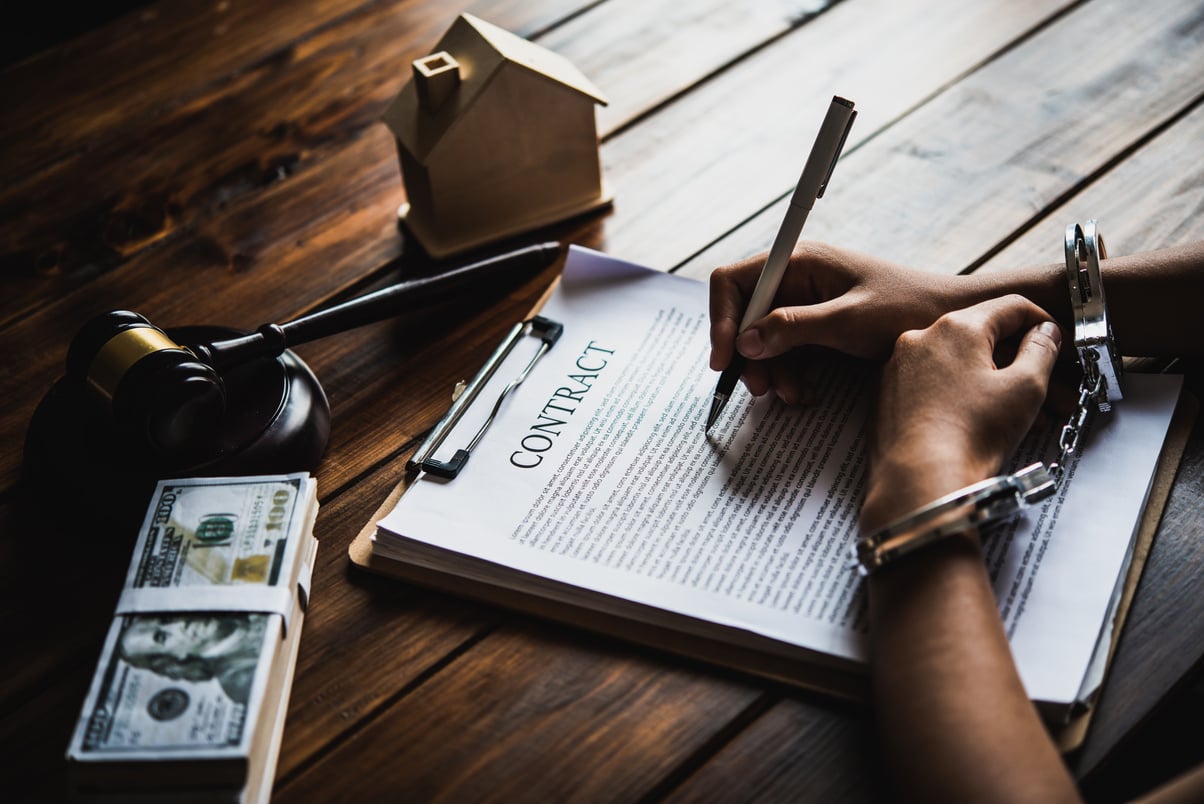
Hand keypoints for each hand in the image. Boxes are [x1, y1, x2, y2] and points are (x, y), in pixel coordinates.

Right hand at [709, 242, 959, 401]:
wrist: (952, 320)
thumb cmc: (909, 309)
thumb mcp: (849, 321)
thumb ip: (794, 328)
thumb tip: (745, 341)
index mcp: (799, 262)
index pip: (734, 282)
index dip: (721, 320)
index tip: (725, 359)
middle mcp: (796, 278)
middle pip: (744, 316)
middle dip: (749, 356)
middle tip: (761, 390)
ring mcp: (806, 303)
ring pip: (763, 340)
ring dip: (772, 372)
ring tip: (794, 396)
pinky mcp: (817, 326)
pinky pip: (786, 351)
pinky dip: (790, 375)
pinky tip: (806, 393)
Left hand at [861, 295, 1061, 531]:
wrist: (917, 479)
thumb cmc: (973, 434)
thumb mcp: (1026, 387)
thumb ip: (1041, 350)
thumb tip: (1044, 332)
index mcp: (956, 327)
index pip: (1009, 307)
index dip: (1041, 321)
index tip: (1055, 343)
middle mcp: (919, 337)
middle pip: (978, 333)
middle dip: (1012, 356)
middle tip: (1042, 384)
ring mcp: (896, 366)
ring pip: (951, 360)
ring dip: (982, 376)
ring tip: (1009, 410)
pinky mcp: (883, 394)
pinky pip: (926, 382)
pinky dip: (952, 392)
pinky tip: (969, 419)